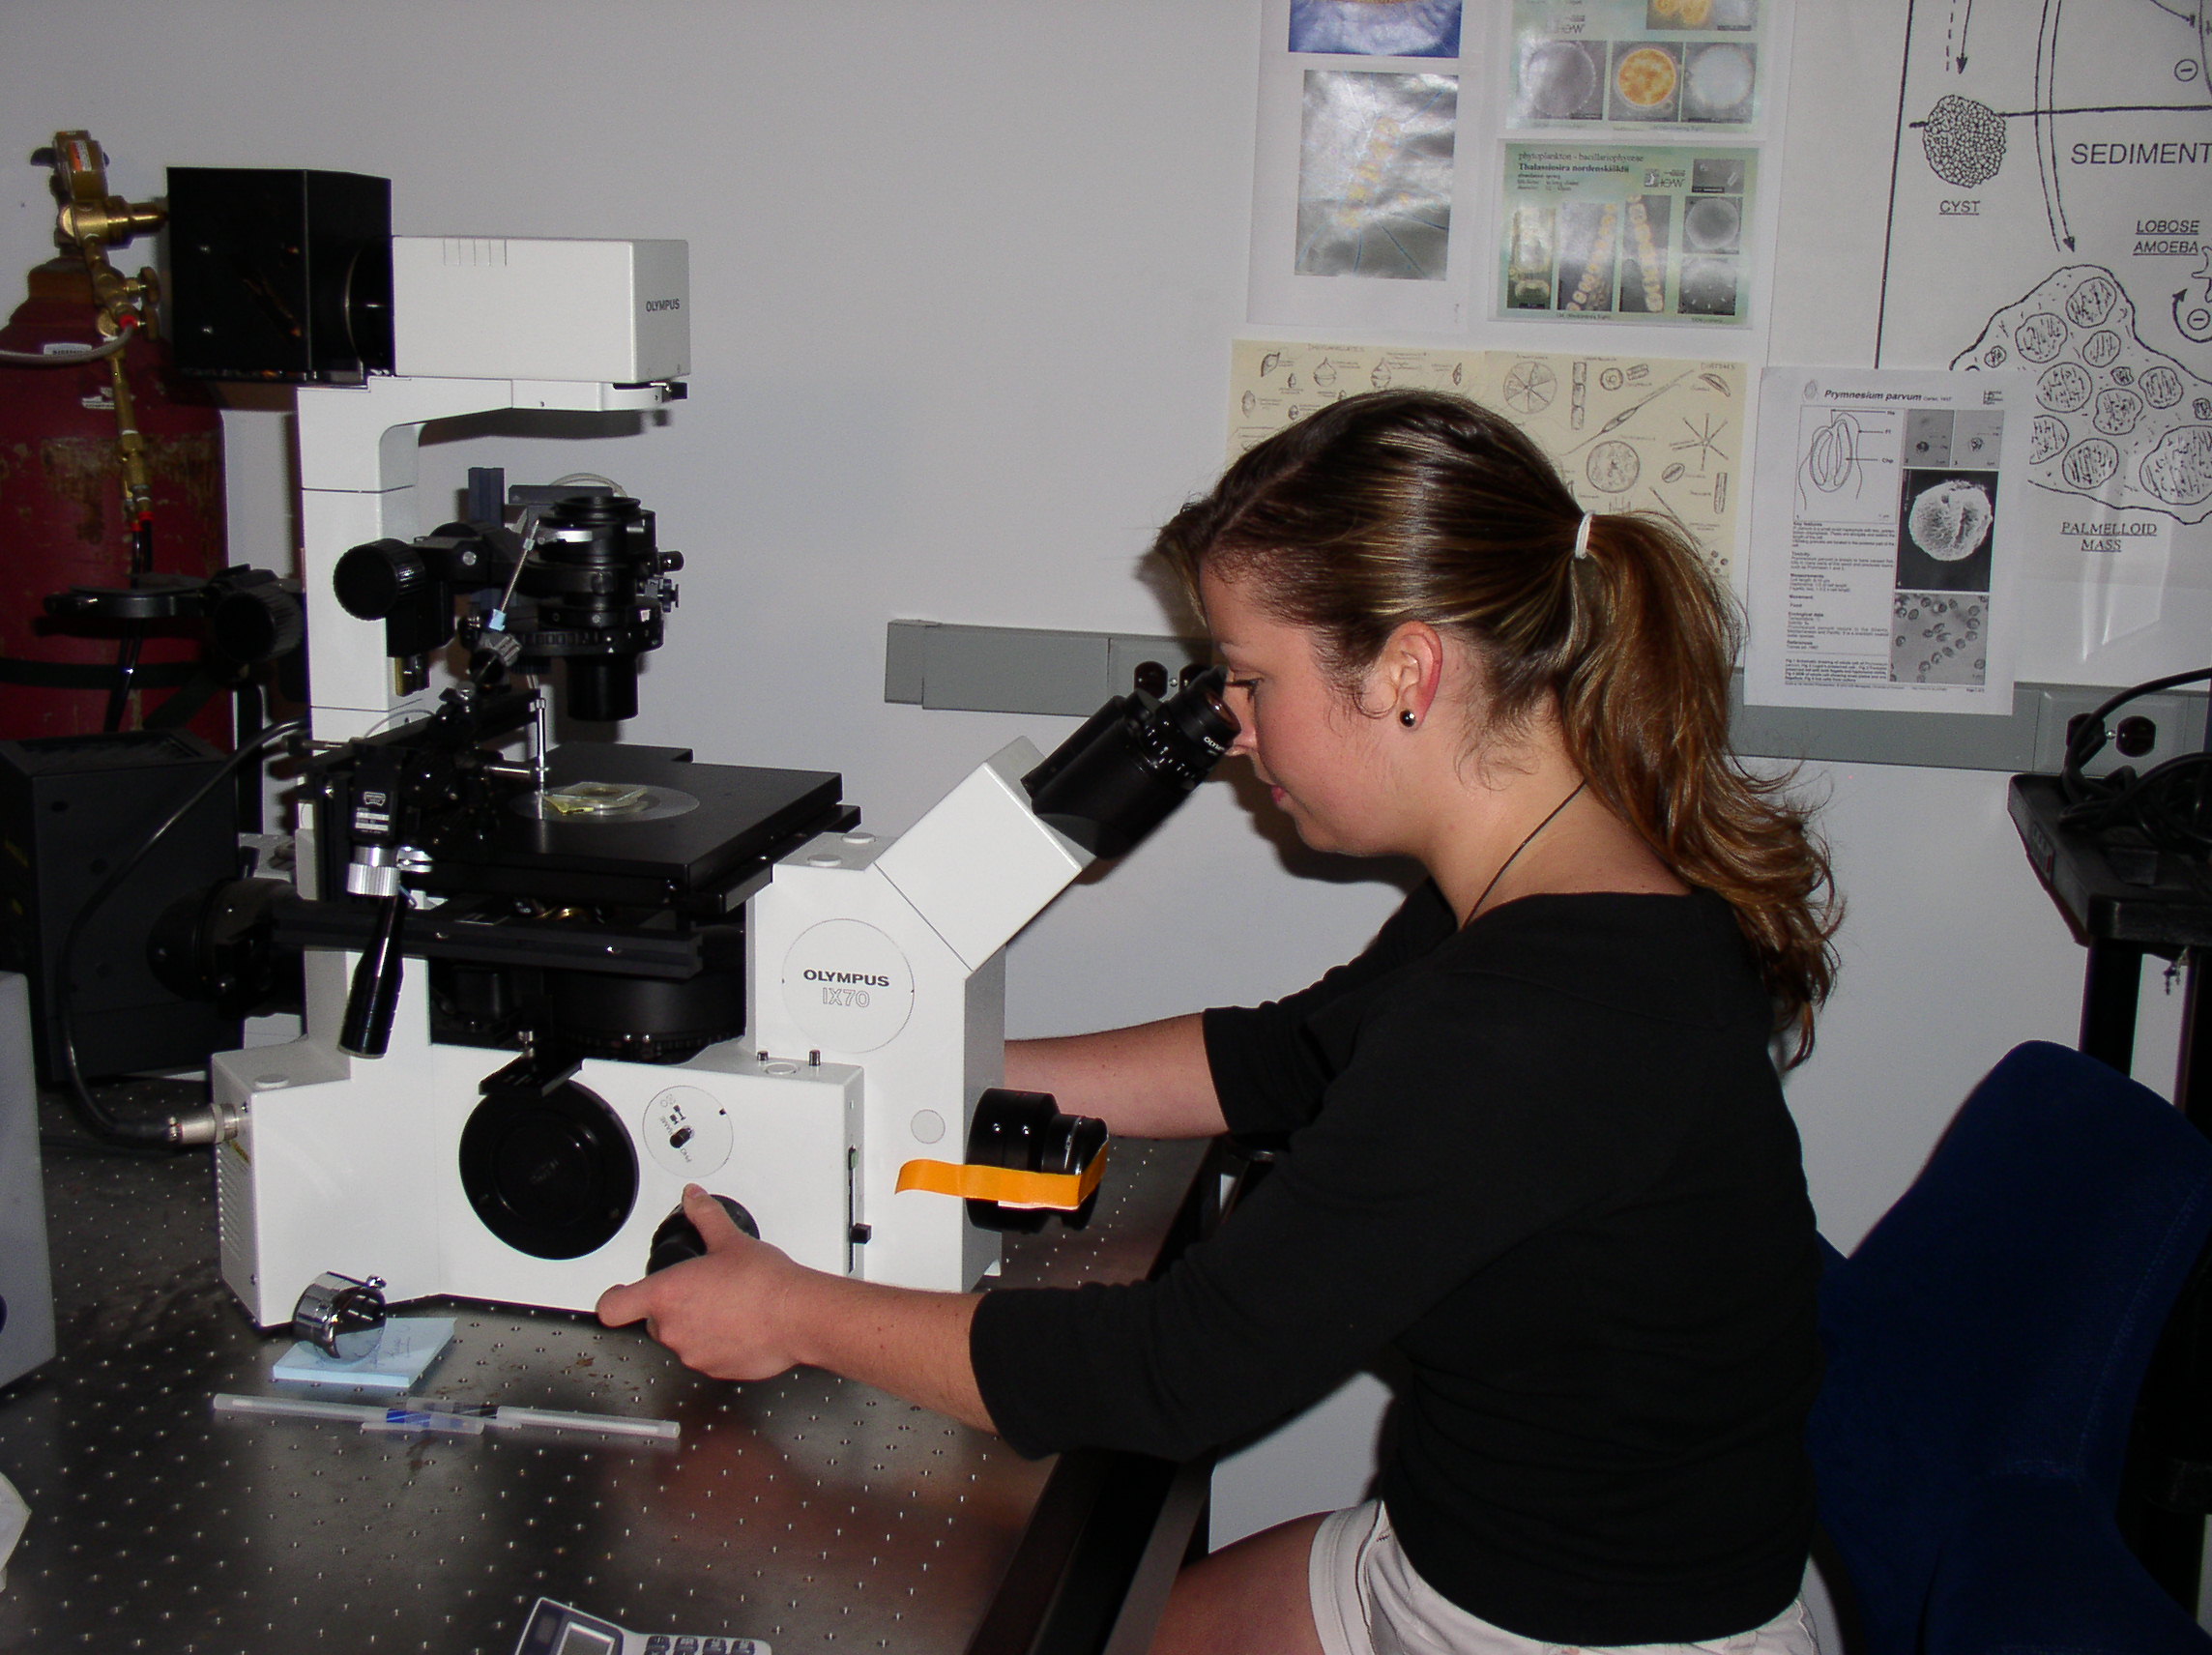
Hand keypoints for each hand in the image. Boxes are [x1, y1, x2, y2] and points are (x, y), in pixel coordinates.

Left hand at [596, 1184, 805, 1380]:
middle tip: (701, 1292)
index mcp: (667, 1295)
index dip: (614, 1299)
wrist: (798, 1315)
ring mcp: (693, 1353)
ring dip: (695, 1327)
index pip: (613, 1308)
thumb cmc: (765, 1283)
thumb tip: (694, 1198)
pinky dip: (717, 1345)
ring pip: (682, 1340)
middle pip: (653, 1322)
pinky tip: (739, 1327)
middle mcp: (673, 1329)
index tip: (620, 1294)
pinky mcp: (715, 1370)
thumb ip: (705, 1215)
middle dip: (672, 1308)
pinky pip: (705, 1357)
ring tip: (726, 1308)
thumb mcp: (730, 1239)